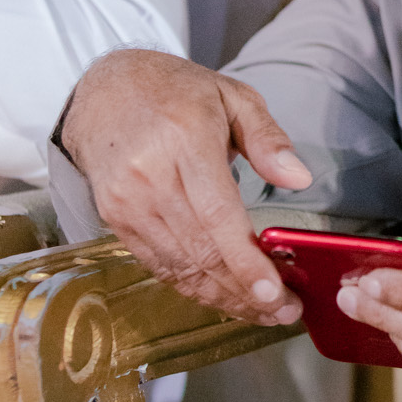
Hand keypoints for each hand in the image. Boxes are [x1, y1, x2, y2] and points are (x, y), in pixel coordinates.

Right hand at [60, 50, 311, 326]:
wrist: (102, 90)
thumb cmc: (174, 91)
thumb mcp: (232, 96)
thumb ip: (268, 138)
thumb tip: (299, 178)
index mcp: (184, 141)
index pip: (217, 215)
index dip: (245, 261)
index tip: (274, 290)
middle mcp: (149, 177)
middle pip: (201, 251)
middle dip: (245, 291)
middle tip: (284, 310)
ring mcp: (126, 202)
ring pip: (180, 267)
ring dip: (223, 297)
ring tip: (262, 311)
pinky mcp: (114, 219)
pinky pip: (159, 265)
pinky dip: (192, 287)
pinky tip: (223, 296)